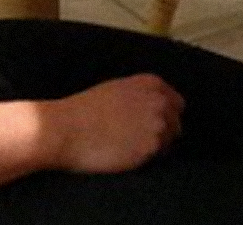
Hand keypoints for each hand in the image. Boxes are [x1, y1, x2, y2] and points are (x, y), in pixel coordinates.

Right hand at [42, 74, 183, 173]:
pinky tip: (126, 155)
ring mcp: (158, 124)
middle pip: (176, 123)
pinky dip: (145, 158)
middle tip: (139, 141)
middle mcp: (160, 101)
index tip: (154, 125)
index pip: (177, 103)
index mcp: (151, 83)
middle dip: (163, 132)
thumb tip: (154, 107)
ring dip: (155, 146)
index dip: (166, 116)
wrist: (65, 129)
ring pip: (169, 141)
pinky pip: (157, 156)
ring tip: (129, 148)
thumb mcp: (117, 89)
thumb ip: (140, 95)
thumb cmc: (83, 109)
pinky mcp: (151, 147)